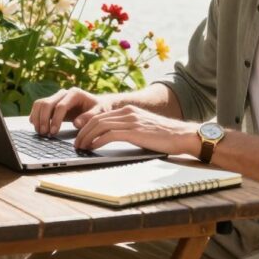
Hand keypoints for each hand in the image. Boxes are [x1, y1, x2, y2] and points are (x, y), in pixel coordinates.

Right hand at [29, 88, 109, 135]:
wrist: (97, 105)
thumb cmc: (99, 109)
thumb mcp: (99, 113)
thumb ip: (89, 117)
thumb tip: (76, 123)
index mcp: (75, 93)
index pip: (60, 106)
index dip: (56, 119)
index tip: (54, 131)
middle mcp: (64, 93)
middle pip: (47, 104)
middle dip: (44, 120)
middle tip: (44, 134)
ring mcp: (57, 97)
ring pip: (40, 104)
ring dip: (37, 118)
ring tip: (40, 132)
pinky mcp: (52, 103)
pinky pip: (39, 106)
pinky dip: (35, 115)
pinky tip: (36, 125)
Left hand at [73, 105, 198, 155]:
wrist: (182, 135)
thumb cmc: (165, 136)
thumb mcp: (143, 128)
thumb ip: (128, 129)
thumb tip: (111, 138)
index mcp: (128, 110)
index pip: (101, 116)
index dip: (87, 126)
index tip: (80, 136)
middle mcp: (128, 112)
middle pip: (97, 119)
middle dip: (83, 132)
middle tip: (76, 143)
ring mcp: (131, 121)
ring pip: (100, 126)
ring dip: (86, 137)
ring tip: (80, 147)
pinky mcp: (134, 131)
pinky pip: (109, 135)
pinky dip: (97, 141)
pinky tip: (92, 148)